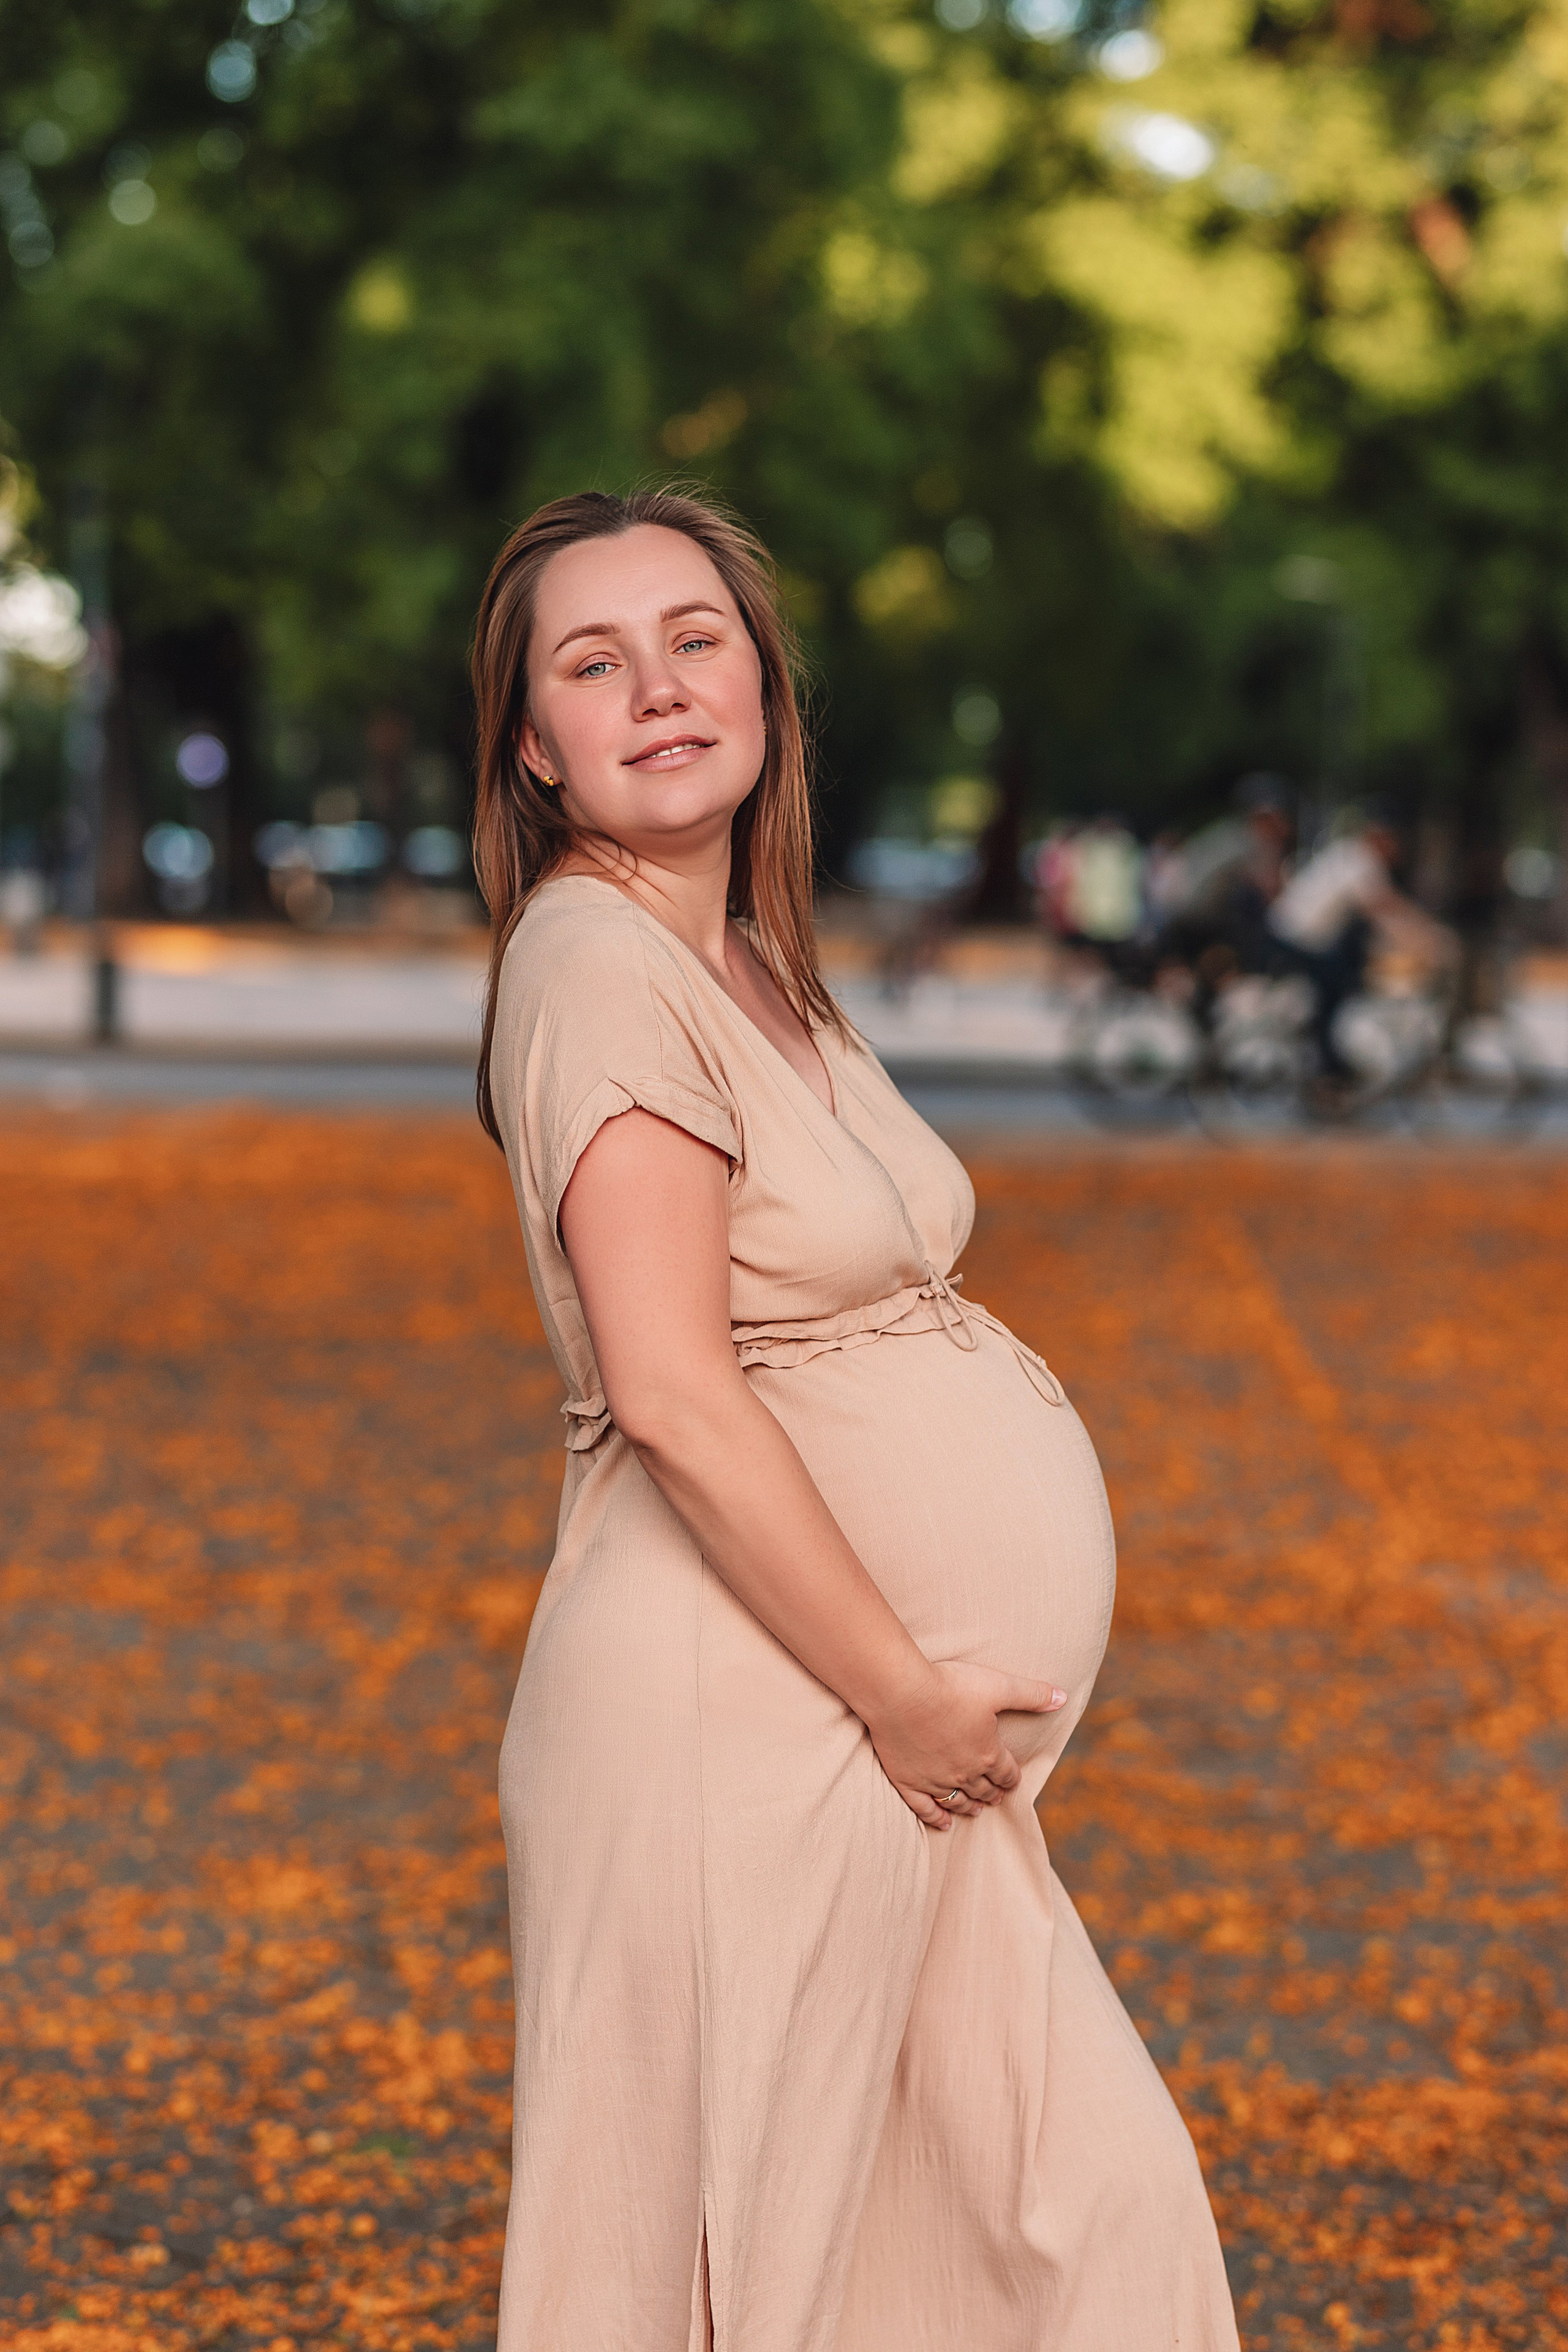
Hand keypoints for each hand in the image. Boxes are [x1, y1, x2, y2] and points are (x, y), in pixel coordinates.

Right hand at [865, 1659, 1066, 1829]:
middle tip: (996, 1796)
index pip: (1007, 1773)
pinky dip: (936, 1817)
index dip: (1012, 1777)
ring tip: (976, 1810)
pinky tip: (943, 1823)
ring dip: (970, 1806)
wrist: (900, 1693)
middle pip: (984, 1789)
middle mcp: (964, 1772)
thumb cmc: (950, 1686)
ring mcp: (935, 1780)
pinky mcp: (908, 1781)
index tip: (1012, 1780)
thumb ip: (1032, 1694)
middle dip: (993, 1793)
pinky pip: (925, 1808)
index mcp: (988, 1753)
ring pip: (957, 1801)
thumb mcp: (998, 1685)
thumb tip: (1064, 1698)